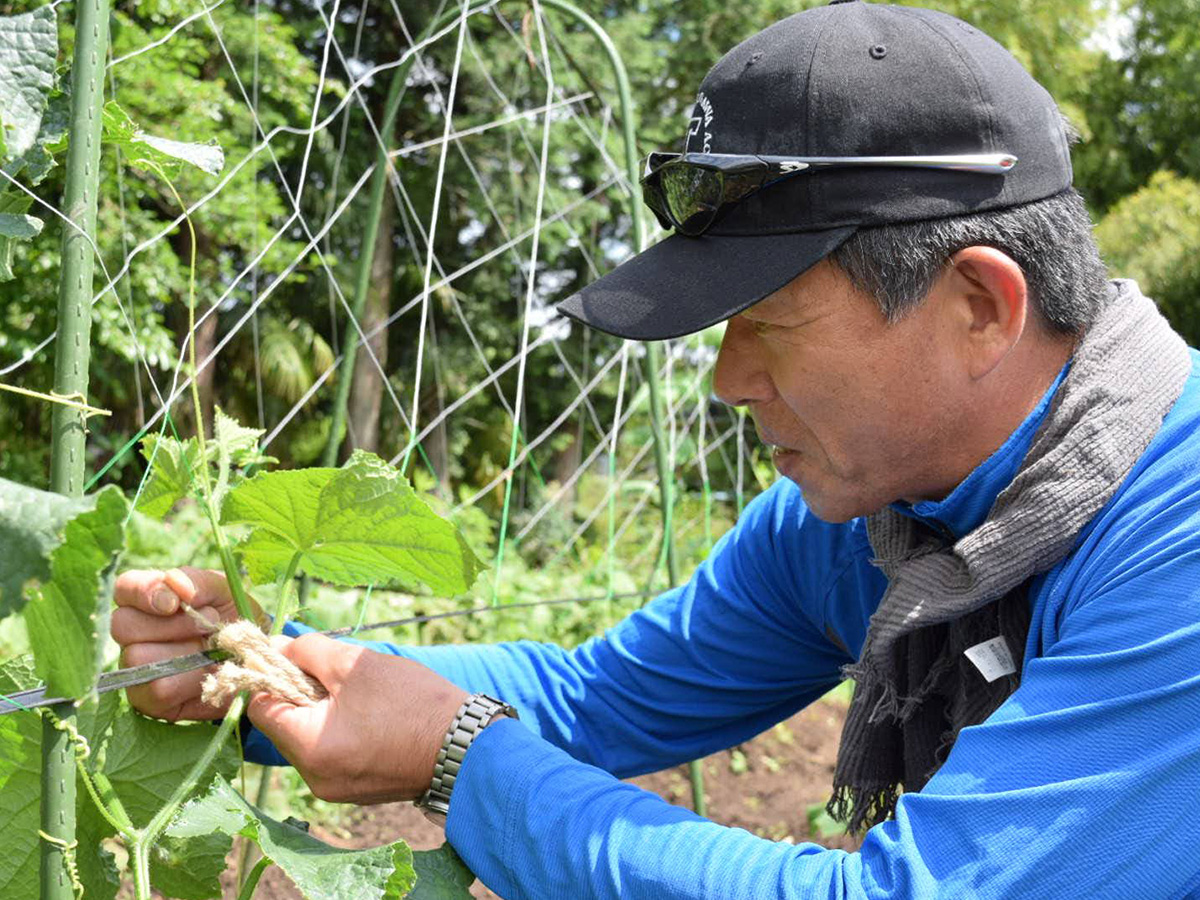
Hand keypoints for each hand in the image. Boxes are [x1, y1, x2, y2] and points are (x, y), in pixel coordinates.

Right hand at [112, 567, 263, 720]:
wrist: (254, 658)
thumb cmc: (234, 618)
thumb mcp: (225, 592)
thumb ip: (199, 581)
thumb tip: (174, 584)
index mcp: (148, 599)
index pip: (125, 587)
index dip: (144, 592)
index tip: (174, 603)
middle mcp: (133, 634)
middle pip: (123, 625)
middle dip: (172, 625)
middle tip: (208, 626)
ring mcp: (135, 667)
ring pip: (138, 658)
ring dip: (184, 654)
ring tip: (211, 651)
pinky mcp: (147, 699)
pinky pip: (156, 690)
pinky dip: (190, 680)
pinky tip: (208, 674)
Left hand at [246, 633, 469, 804]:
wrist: (467, 746)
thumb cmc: (412, 701)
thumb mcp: (356, 664)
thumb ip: (308, 651)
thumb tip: (276, 648)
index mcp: (310, 748)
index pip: (260, 709)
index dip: (271, 676)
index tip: (295, 656)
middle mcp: (315, 779)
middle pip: (285, 726)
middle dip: (301, 694)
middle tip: (336, 673)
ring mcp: (337, 790)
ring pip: (310, 740)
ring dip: (323, 712)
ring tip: (361, 695)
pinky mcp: (358, 791)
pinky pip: (333, 755)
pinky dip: (342, 732)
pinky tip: (373, 716)